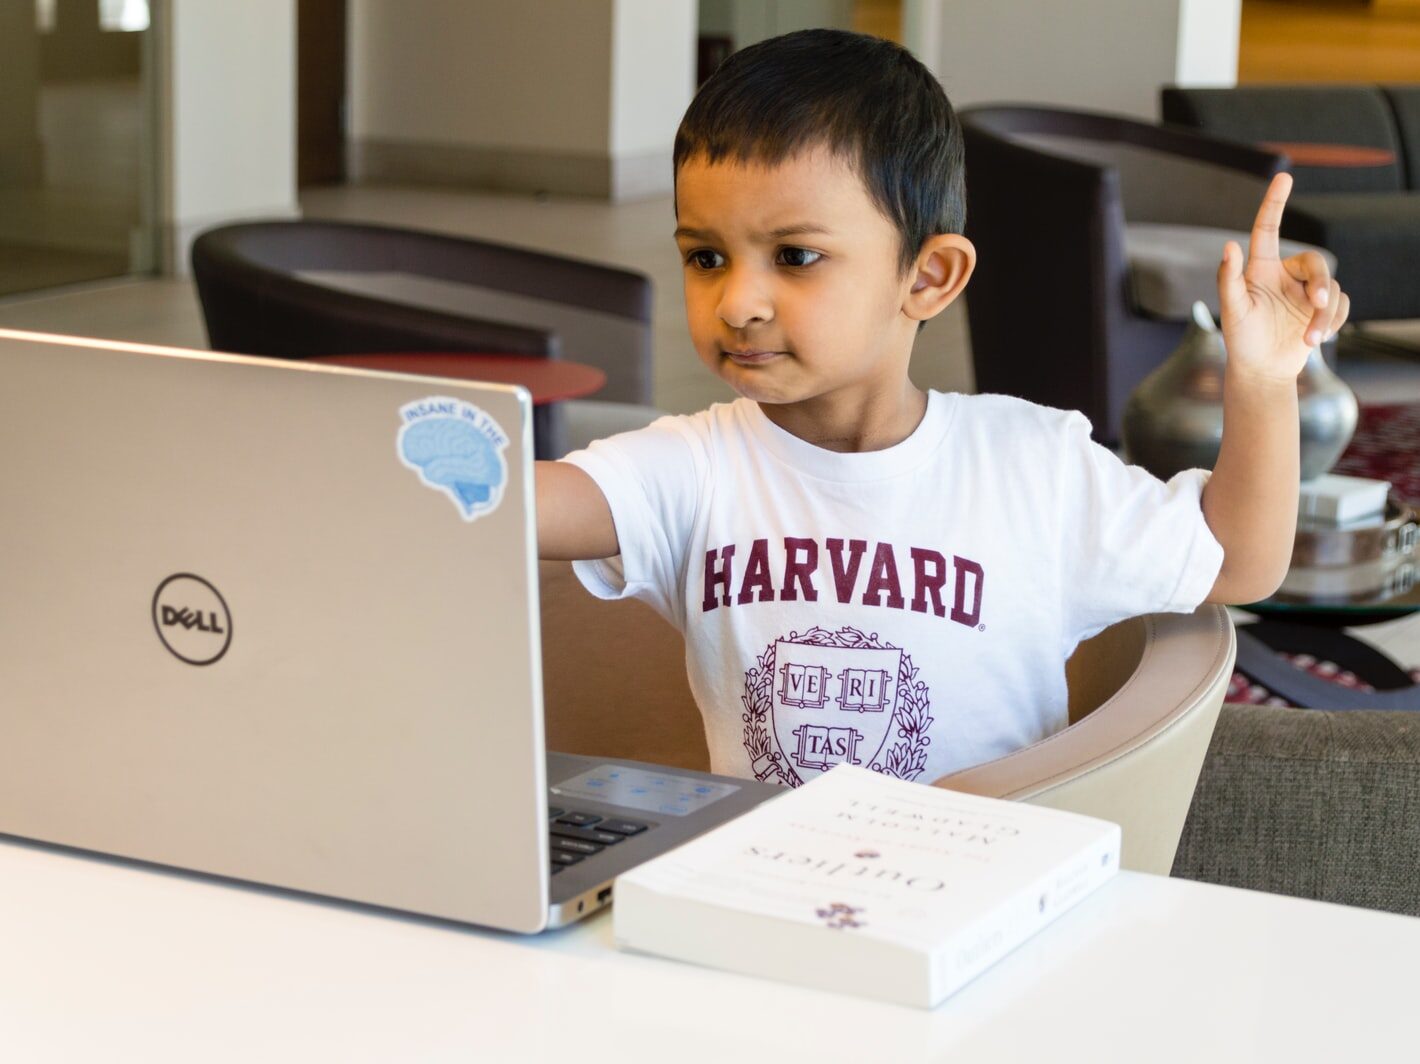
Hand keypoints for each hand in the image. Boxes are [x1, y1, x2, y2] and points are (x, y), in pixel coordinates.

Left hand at [1216, 172, 1350, 382]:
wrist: (1262, 370)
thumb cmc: (1241, 339)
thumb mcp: (1233, 311)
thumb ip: (1229, 280)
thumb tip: (1228, 246)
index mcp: (1261, 269)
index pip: (1267, 229)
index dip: (1275, 203)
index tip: (1284, 176)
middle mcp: (1286, 275)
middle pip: (1316, 263)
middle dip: (1322, 284)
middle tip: (1318, 304)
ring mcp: (1306, 291)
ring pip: (1332, 288)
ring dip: (1324, 314)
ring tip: (1311, 339)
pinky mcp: (1322, 308)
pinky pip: (1341, 304)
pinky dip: (1333, 322)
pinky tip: (1318, 339)